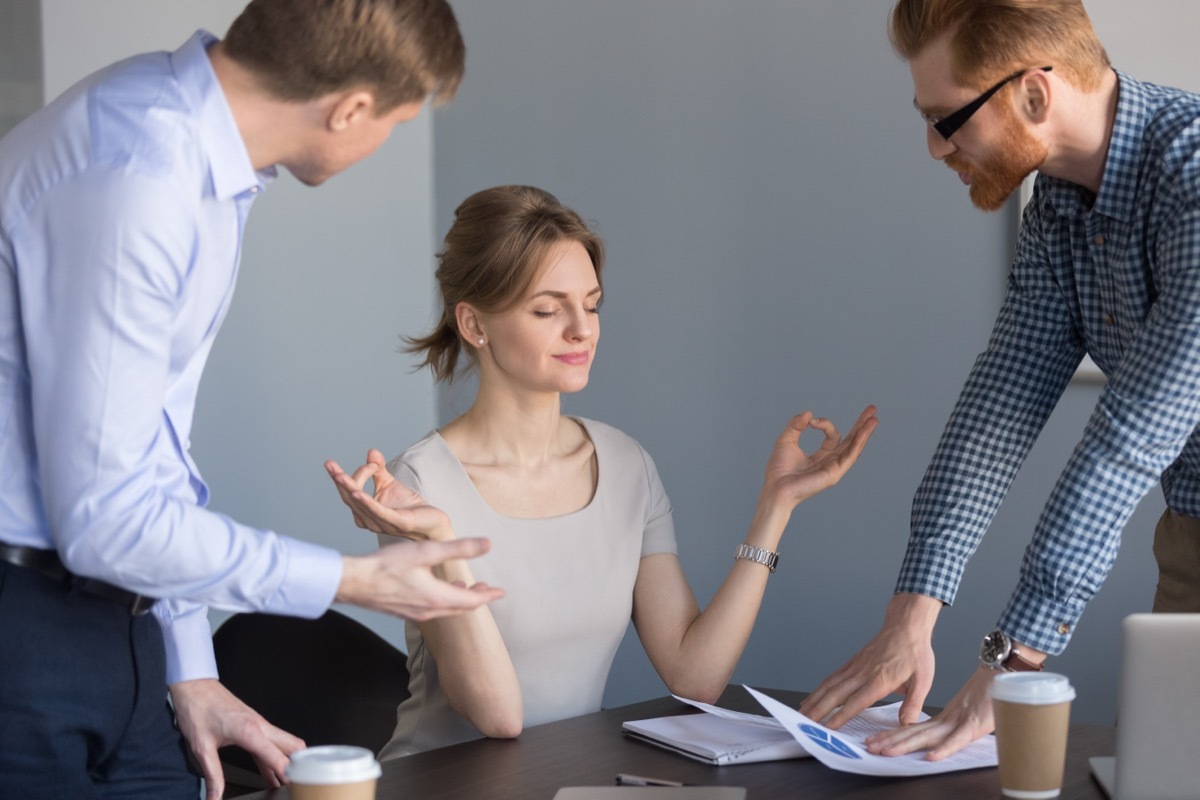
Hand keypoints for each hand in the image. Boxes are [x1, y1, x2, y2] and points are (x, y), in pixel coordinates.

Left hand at [170, 678, 304, 799]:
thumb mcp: (202, 748)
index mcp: (250, 731)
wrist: (194, 686)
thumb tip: (215, 796)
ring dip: (289, 761)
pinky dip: (275, 757)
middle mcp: (259, 725)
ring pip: (285, 743)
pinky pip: (270, 743)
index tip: (294, 786)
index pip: (278, 757)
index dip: (288, 774)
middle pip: (293, 745)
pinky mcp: (253, 723)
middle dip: (300, 765)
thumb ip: (212, 775)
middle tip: (299, 782)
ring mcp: (258, 723)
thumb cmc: (197, 709)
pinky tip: (270, 773)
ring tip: (287, 783)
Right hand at [326, 449, 450, 540]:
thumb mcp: (390, 484)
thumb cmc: (408, 508)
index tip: (372, 461)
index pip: (352, 490)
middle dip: (339, 481)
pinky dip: (366, 502)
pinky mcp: (397, 523)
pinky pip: (378, 512)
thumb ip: (379, 469)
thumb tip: (371, 451)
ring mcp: (381, 524)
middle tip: (329, 464)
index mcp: (365, 512)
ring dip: (349, 489)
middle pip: (350, 498)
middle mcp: (369, 520)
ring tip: (339, 476)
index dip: (359, 473)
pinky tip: (358, 493)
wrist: (432, 523)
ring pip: (360, 505)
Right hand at [338, 537, 505, 620]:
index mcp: (438, 597)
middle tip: (489, 592)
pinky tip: (437, 590)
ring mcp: (415, 613)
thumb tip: (487, 544)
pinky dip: (442, 600)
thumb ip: (459, 548)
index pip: (472, 600)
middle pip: (461, 608)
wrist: (353, 583)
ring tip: (467, 589)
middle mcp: (429, 610)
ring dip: (459, 599)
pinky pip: (431, 609)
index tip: (501, 592)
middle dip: (477, 598)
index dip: (489, 595)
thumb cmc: (387, 566)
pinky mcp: (403, 610)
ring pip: (445, 609)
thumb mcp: (427, 552)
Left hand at [761, 406, 876, 510]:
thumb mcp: (786, 440)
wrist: (776, 488)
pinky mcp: (834, 474)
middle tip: (872, 409)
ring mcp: (834, 469)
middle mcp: (831, 462)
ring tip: (874, 418)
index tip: (811, 422)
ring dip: (865, 433)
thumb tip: (809, 413)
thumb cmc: (779, 469)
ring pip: (854, 448)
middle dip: (861, 425)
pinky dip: (858, 443)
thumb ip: (796, 425)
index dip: (825, 424)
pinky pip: (850, 456)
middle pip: (851, 441)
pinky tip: (864, 432)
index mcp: (821, 456)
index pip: (832, 436)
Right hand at [800, 593, 938, 728]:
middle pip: (835, 694)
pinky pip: (832, 677)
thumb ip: (912, 704)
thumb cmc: (915, 652)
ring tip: (802, 713)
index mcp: (879, 680)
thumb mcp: (922, 680)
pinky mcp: (852, 663)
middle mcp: (862, 673)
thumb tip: (906, 725)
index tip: (828, 728)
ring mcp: (855, 667)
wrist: (905, 626)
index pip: (856, 701)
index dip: (841, 716)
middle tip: (805, 723)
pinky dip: (820, 688)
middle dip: (819, 710)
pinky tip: (814, 697)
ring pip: (829, 685)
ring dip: (814, 699)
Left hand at [864, 665, 996, 759]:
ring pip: (928, 736)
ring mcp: (960, 722)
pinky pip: (957, 740)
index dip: (893, 737)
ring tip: (887, 751)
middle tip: (870, 747)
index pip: (913, 730)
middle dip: (890, 742)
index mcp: (944, 719)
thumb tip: (935, 741)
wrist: (1002, 672)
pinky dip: (943, 748)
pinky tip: (930, 756)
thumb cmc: (986, 692)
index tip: (875, 742)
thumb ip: (951, 727)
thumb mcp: (965, 714)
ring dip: (906, 745)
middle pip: (914, 734)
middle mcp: (947, 720)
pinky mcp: (975, 725)